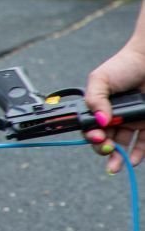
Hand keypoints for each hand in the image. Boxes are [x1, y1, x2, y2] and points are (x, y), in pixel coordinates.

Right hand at [84, 42, 144, 172]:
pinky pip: (143, 144)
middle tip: (107, 149)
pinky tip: (133, 159)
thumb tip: (100, 122)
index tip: (97, 137)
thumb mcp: (99, 79)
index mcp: (99, 109)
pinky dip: (138, 154)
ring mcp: (132, 123)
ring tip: (117, 165)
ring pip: (124, 146)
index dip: (91, 136)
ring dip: (119, 158)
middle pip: (106, 140)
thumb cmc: (124, 65)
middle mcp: (114, 118)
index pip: (91, 129)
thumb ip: (95, 100)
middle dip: (103, 150)